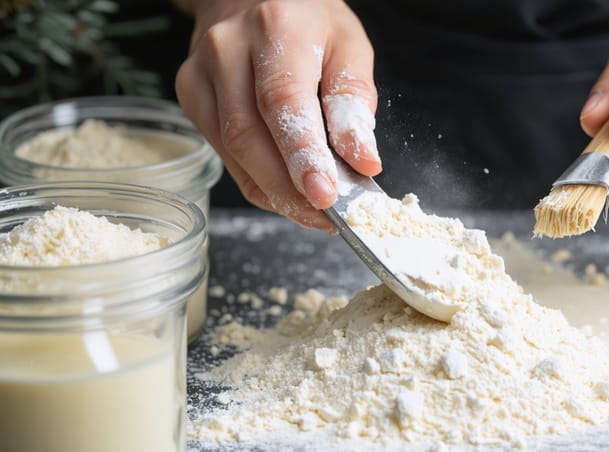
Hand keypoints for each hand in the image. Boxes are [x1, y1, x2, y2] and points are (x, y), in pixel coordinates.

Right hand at [175, 0, 380, 229]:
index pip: (282, 102)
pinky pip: (225, 155)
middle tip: (328, 215)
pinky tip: (287, 191)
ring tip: (315, 211)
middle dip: (289, 188)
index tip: (326, 195)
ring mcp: (200, 74)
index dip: (302, 155)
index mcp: (275, 28)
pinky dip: (259, 182)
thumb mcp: (348, 46)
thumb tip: (362, 160)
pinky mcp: (191, 96)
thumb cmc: (308, 23)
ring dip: (276, 193)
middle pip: (249, 135)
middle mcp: (227, 49)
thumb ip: (353, 102)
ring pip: (233, 152)